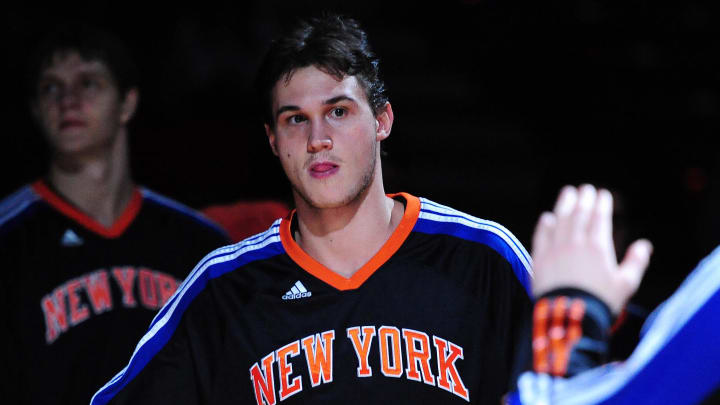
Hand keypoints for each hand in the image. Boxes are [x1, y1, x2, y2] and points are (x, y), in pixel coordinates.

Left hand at [531, 185, 652, 313]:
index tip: (603, 194)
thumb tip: (645, 245)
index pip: (600, 217)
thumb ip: (636, 262)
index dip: (602, 203)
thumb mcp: (626, 285)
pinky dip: (545, 224)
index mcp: (598, 247)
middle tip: (585, 189)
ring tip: (568, 193)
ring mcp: (555, 249)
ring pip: (560, 220)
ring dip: (564, 204)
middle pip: (579, 214)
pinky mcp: (539, 258)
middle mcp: (575, 243)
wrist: (570, 317)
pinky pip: (541, 235)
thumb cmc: (600, 302)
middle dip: (584, 199)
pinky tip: (547, 218)